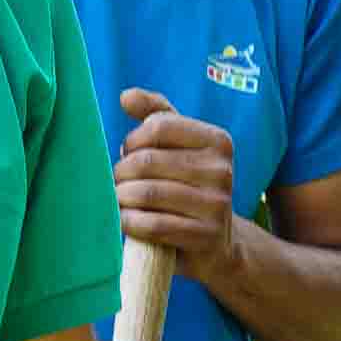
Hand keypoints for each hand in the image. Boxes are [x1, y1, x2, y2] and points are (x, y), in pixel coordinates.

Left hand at [111, 91, 247, 256]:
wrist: (216, 243)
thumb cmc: (188, 185)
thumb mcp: (179, 146)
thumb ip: (155, 114)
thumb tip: (126, 96)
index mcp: (218, 141)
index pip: (158, 127)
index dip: (132, 140)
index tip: (129, 154)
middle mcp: (223, 170)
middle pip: (148, 161)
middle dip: (121, 172)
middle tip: (118, 182)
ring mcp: (217, 205)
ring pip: (148, 193)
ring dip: (122, 198)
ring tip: (119, 200)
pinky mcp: (206, 236)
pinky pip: (154, 225)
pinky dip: (130, 222)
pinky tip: (125, 221)